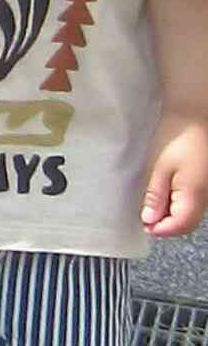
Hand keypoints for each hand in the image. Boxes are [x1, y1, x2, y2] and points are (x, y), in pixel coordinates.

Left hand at [144, 119, 207, 237]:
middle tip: (146, 219)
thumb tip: (150, 220)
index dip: (161, 230)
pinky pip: (194, 204)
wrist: (193, 115)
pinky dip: (179, 206)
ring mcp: (207, 190)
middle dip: (167, 226)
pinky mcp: (205, 184)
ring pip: (191, 215)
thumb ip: (156, 196)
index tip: (144, 226)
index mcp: (195, 194)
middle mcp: (206, 196)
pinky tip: (165, 196)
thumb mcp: (160, 167)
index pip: (180, 225)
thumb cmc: (176, 138)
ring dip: (173, 216)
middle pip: (188, 224)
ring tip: (153, 207)